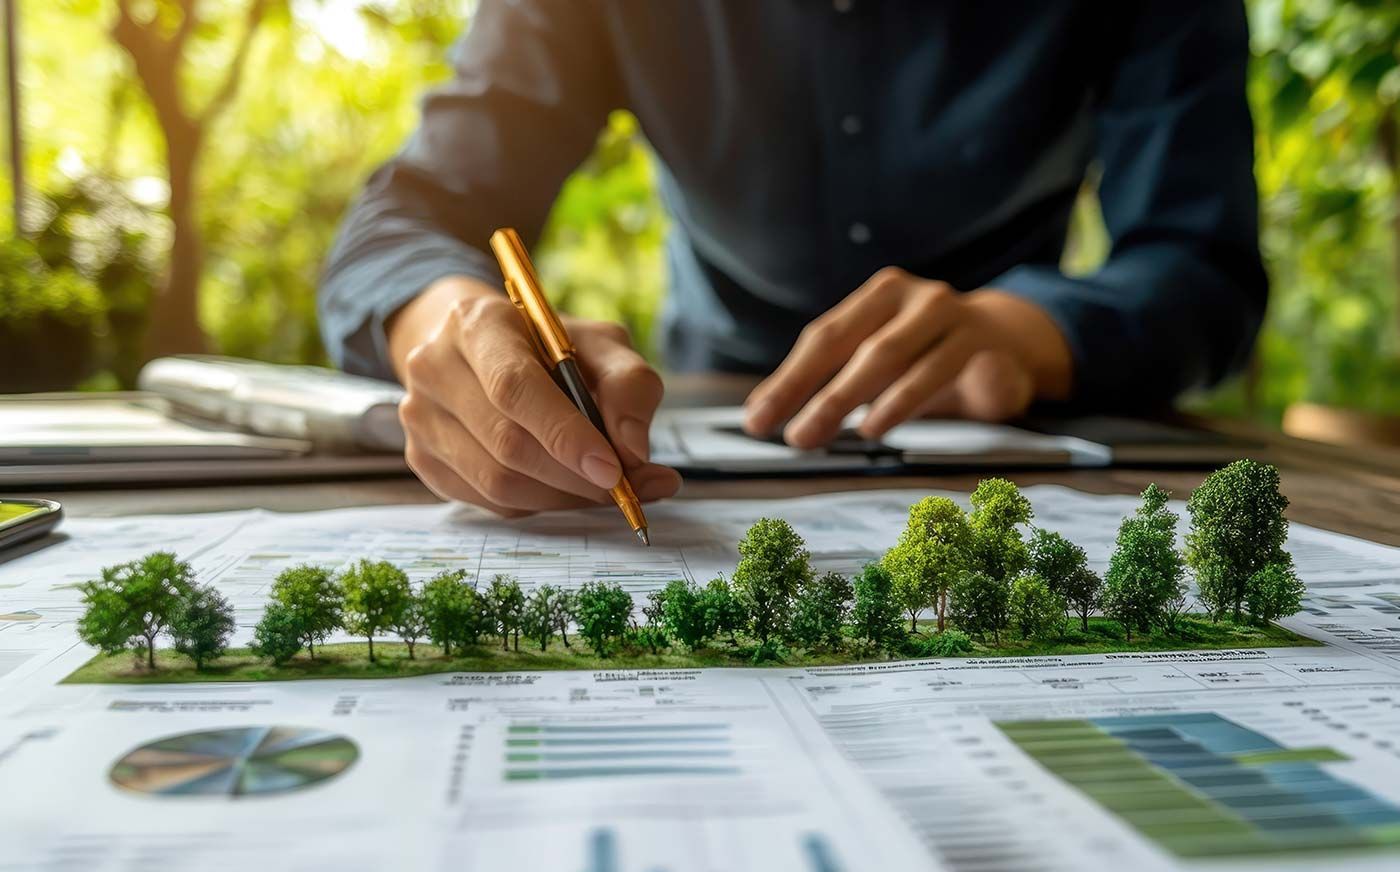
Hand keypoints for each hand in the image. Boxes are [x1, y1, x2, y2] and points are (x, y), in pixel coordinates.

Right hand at [388, 277, 681, 515]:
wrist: (483, 351)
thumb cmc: (550, 348)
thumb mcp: (601, 345)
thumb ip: (629, 386)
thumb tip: (634, 450)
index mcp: (478, 323)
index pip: (514, 387)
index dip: (565, 434)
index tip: (613, 469)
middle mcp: (434, 366)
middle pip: (507, 443)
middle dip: (575, 476)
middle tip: (627, 489)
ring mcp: (420, 415)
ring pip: (497, 482)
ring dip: (561, 497)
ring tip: (603, 490)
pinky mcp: (421, 457)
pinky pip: (487, 502)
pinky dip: (537, 505)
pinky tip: (563, 488)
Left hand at [743, 267, 1072, 447]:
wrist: (1009, 344)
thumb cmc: (928, 356)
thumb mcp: (880, 362)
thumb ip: (831, 380)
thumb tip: (763, 414)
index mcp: (877, 296)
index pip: (823, 338)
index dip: (787, 380)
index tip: (757, 420)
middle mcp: (912, 296)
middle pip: (853, 346)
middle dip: (814, 394)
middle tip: (789, 437)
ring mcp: (949, 313)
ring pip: (890, 356)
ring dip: (850, 398)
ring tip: (821, 434)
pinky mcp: (980, 340)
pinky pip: (934, 370)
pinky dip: (900, 401)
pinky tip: (873, 426)